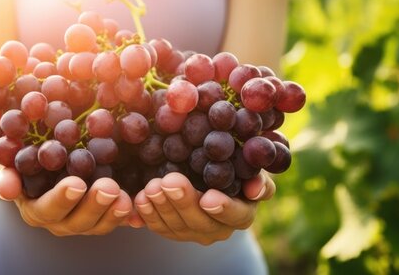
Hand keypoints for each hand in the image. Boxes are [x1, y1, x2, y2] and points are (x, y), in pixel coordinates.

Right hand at [0, 167, 132, 235]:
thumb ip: (9, 173)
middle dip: (94, 206)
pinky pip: (118, 222)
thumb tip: (6, 189)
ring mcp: (83, 222)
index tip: (77, 184)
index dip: (61, 199)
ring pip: (100, 226)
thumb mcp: (15, 162)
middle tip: (109, 187)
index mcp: (36, 209)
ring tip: (126, 197)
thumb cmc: (29, 159)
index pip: (48, 209)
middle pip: (78, 222)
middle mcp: (59, 222)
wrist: (45, 164)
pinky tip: (141, 205)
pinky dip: (131, 216)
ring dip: (114, 213)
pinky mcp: (104, 218)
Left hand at [132, 171, 275, 244]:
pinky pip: (159, 228)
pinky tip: (139, 198)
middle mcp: (219, 229)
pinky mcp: (173, 232)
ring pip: (177, 226)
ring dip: (162, 207)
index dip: (223, 208)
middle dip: (183, 203)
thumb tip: (255, 190)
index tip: (208, 198)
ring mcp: (194, 233)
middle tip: (169, 182)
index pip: (236, 215)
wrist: (208, 172)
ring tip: (152, 186)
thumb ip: (258, 176)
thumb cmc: (234, 165)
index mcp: (242, 213)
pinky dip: (148, 214)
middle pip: (201, 222)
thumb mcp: (250, 167)